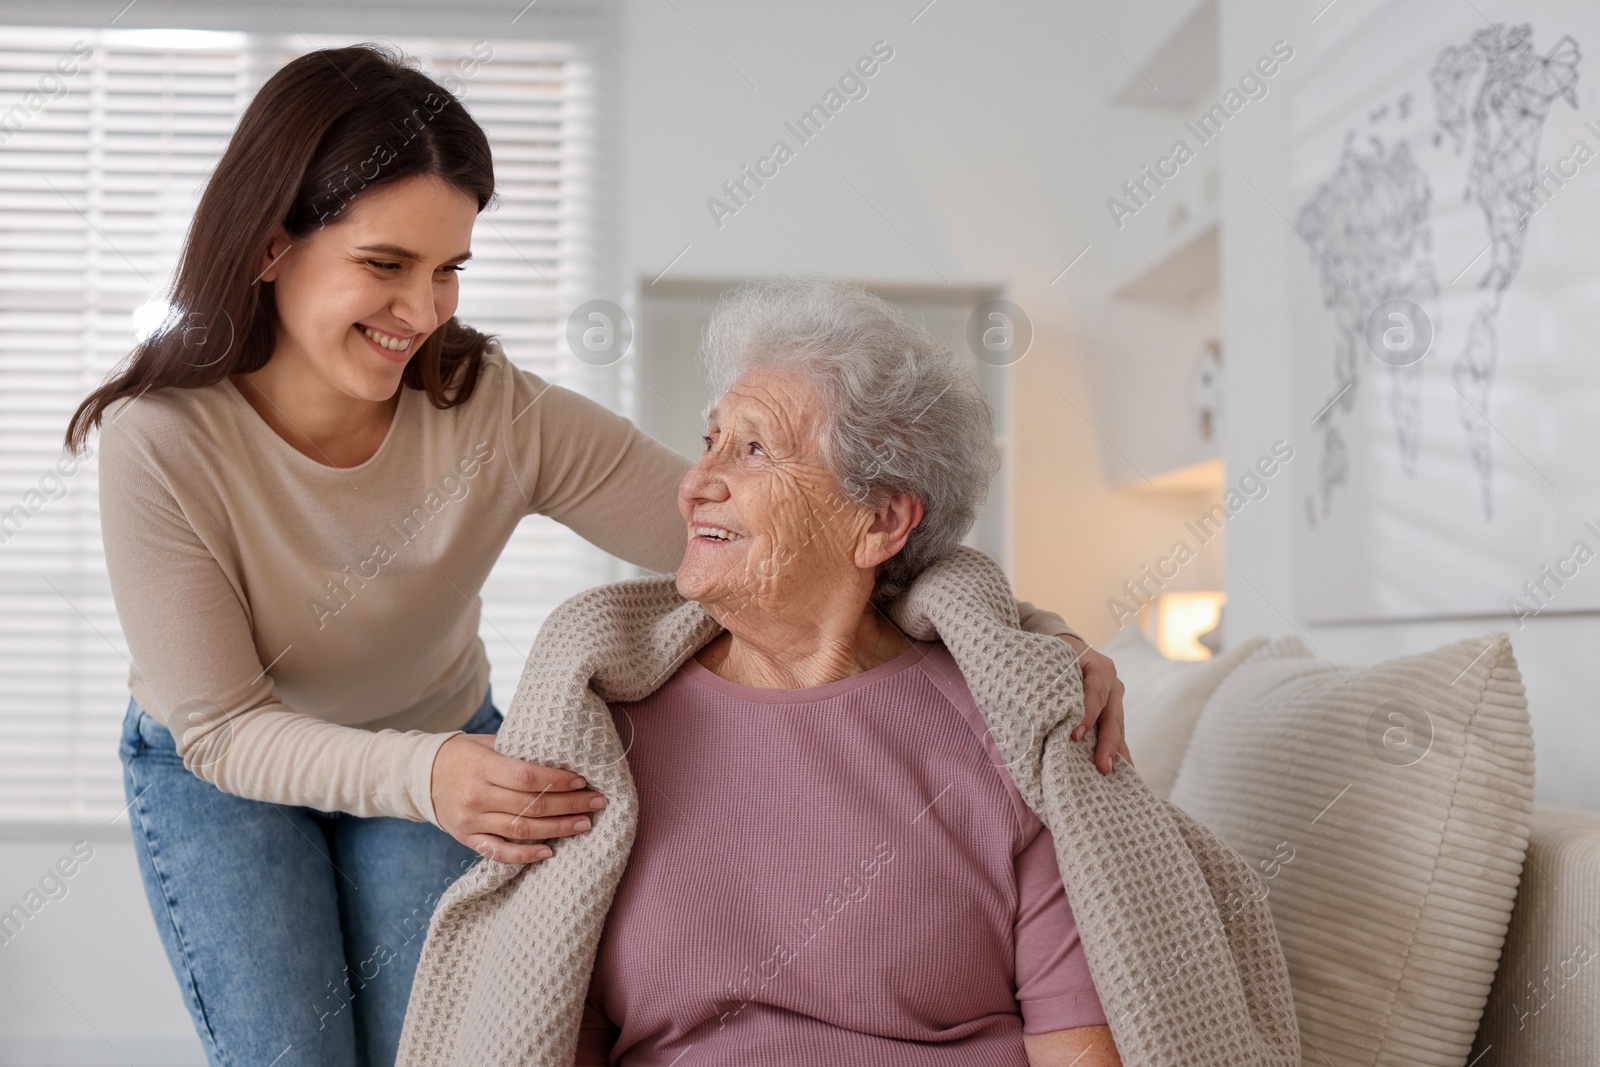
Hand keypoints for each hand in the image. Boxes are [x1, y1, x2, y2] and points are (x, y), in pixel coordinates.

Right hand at [430, 733, 607, 863]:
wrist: (419, 776)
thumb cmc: (460, 754)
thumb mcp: (485, 743)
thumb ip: (517, 751)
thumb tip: (559, 757)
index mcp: (482, 768)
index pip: (527, 777)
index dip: (558, 781)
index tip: (582, 781)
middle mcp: (476, 796)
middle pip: (530, 805)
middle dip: (569, 805)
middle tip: (597, 803)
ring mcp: (471, 821)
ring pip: (521, 829)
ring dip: (557, 829)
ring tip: (584, 824)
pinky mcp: (467, 838)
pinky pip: (498, 851)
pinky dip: (524, 855)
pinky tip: (548, 852)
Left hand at [1059, 635, 1131, 775]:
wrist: (1065, 649)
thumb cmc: (1055, 657)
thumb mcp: (1053, 662)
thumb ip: (1051, 682)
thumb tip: (1035, 713)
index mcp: (1100, 668)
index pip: (1095, 694)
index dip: (1087, 715)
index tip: (1074, 736)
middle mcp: (1113, 685)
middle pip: (1112, 717)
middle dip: (1107, 744)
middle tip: (1102, 767)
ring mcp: (1115, 701)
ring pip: (1117, 728)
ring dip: (1115, 753)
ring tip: (1112, 774)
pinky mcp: (1112, 713)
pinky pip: (1115, 733)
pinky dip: (1116, 752)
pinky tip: (1120, 771)